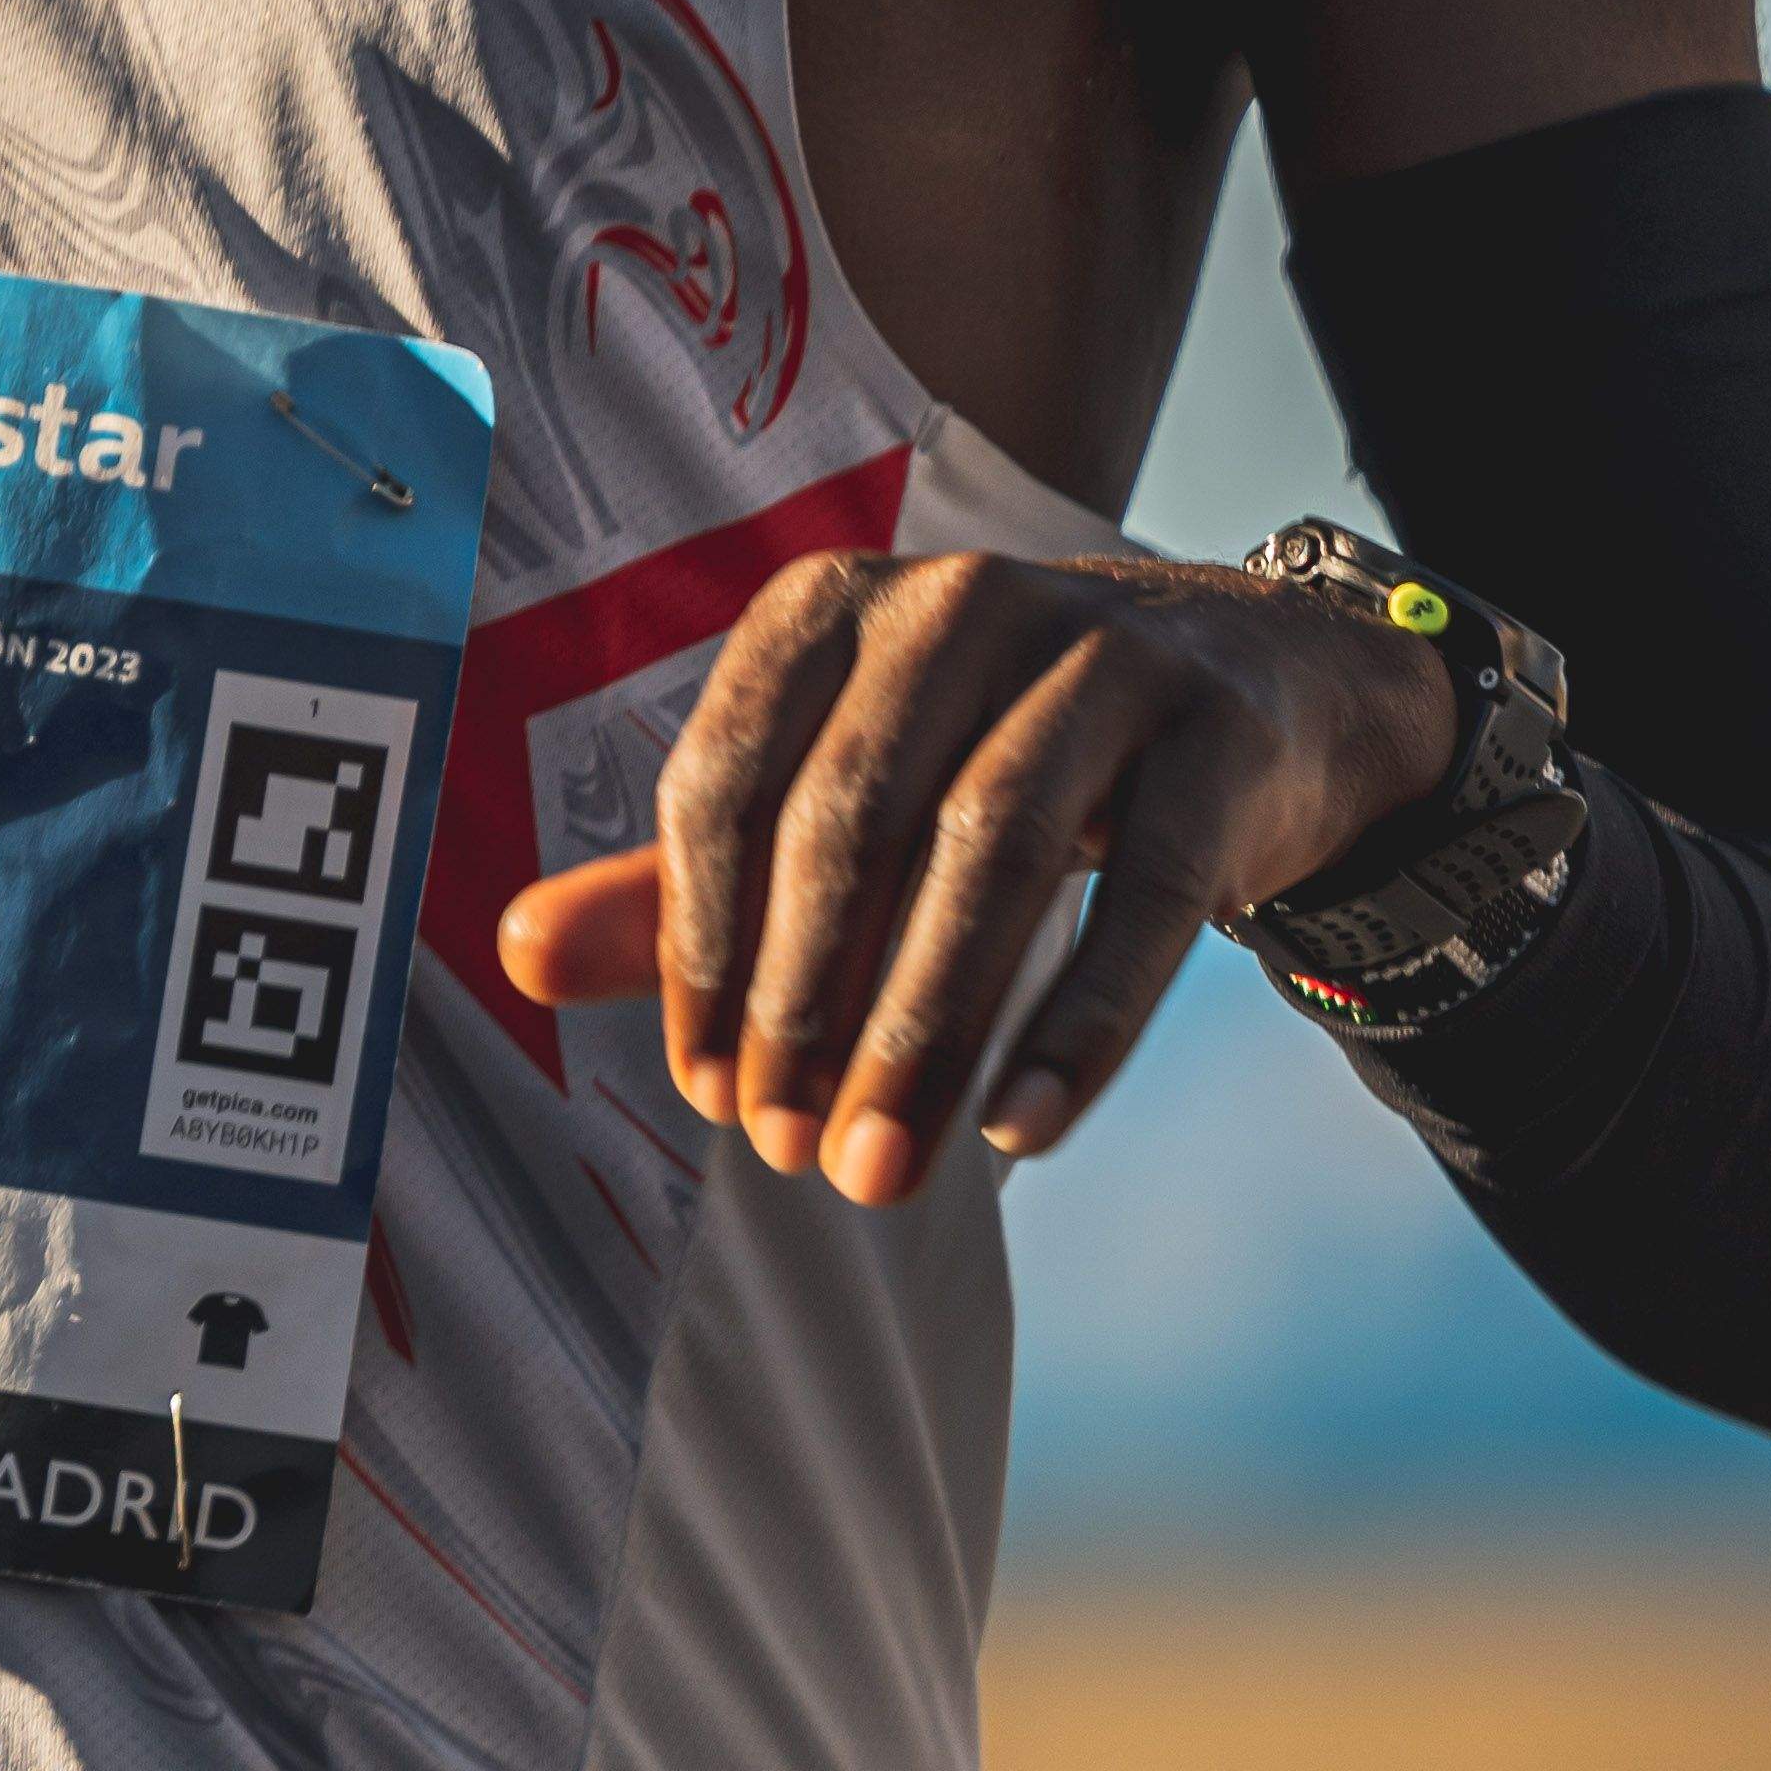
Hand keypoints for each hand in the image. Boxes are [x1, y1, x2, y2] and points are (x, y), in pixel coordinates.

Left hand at [496, 549, 1455, 1203]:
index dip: (698, 945)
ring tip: (879, 1168)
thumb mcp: (841, 794)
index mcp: (836, 607)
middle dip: (804, 1003)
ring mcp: (1105, 653)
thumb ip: (687, 879)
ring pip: (996, 851)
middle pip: (854, 818)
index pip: (730, 778)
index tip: (702, 1089)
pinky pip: (1151, 895)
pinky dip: (1077, 1025)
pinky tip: (1018, 1130)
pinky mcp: (1217, 732)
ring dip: (924, 1030)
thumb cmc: (995, 753)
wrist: (1253, 688)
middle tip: (784, 1151)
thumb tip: (517, 954)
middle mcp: (961, 602)